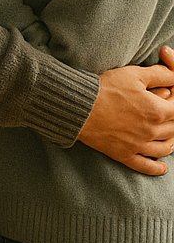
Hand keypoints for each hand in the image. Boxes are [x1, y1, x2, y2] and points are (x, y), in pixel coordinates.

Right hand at [78, 50, 173, 174]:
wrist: (78, 106)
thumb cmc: (105, 88)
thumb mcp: (134, 74)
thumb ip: (160, 74)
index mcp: (157, 111)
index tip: (170, 99)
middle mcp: (152, 131)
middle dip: (173, 121)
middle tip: (166, 115)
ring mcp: (139, 145)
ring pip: (165, 148)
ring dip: (170, 143)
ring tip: (168, 138)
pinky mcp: (124, 154)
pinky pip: (146, 166)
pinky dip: (157, 168)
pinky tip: (162, 167)